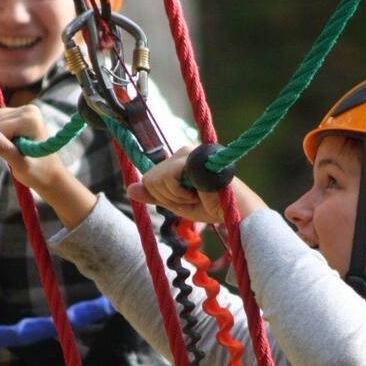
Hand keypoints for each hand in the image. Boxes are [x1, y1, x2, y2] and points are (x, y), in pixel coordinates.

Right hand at [0, 105, 96, 229]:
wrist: (50, 173)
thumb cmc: (37, 173)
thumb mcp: (19, 165)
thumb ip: (3, 148)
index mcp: (30, 119)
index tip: (10, 156)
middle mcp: (28, 109)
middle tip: (10, 153)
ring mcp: (24, 109)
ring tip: (10, 148)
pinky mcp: (19, 111)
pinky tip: (9, 141)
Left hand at [128, 147, 266, 222]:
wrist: (235, 213)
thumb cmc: (211, 207)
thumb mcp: (176, 203)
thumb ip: (154, 195)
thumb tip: (129, 188)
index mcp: (178, 162)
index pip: (150, 178)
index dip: (161, 196)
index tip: (183, 201)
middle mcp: (182, 152)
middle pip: (149, 179)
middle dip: (166, 198)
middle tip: (190, 200)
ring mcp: (188, 152)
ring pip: (155, 178)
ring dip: (173, 197)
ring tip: (194, 197)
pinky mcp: (193, 157)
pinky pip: (167, 177)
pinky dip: (178, 193)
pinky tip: (195, 194)